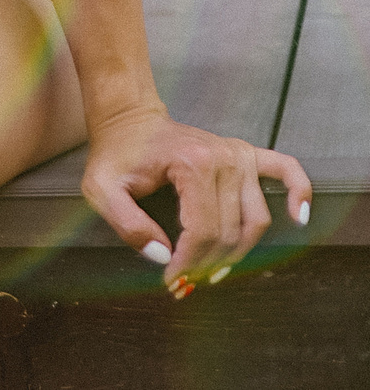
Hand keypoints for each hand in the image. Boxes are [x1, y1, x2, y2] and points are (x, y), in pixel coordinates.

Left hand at [82, 103, 311, 294]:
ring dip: (240, 251)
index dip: (188, 262)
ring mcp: (239, 155)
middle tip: (188, 281)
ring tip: (215, 270)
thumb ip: (127, 225)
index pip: (202, 231)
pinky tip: (298, 218)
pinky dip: (298, 193)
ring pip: (256, 220)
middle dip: (208, 263)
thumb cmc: (115, 153)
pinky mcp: (247, 153)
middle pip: (229, 231)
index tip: (172, 280)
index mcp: (190, 165)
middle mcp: (223, 159)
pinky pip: (286, 171)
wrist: (128, 118)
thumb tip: (163, 256)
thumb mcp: (101, 188)